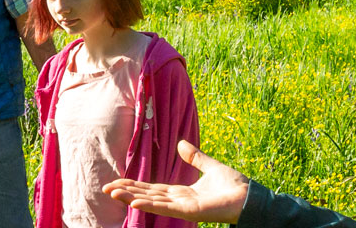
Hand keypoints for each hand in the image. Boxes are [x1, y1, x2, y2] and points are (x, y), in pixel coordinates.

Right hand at [102, 140, 248, 223]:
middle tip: (105, 188)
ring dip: (132, 198)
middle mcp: (179, 201)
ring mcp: (184, 208)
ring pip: (152, 202)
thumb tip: (181, 143)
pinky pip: (167, 208)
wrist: (249, 197)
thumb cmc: (234, 186)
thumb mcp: (210, 166)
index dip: (134, 185)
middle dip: (127, 192)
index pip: (152, 189)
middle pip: (147, 195)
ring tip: (113, 193)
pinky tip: (136, 202)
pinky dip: (151, 205)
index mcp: (182, 192)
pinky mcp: (191, 212)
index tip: (117, 181)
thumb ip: (195, 157)